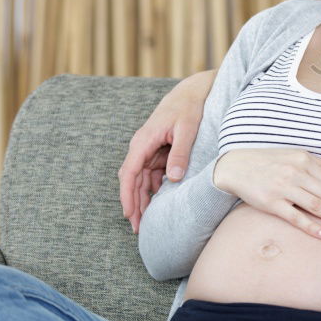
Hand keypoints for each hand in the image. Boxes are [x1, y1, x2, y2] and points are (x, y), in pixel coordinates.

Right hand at [119, 69, 215, 232]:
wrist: (192, 92)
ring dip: (142, 199)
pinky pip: (151, 174)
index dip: (128, 195)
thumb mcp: (188, 129)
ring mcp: (149, 149)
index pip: (129, 172)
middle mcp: (142, 146)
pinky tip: (158, 203)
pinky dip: (152, 188)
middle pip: (132, 180)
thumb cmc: (189, 108)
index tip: (129, 214)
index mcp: (144, 141)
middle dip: (133, 204)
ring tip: (146, 221)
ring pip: (141, 179)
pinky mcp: (158, 151)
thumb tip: (173, 178)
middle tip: (138, 228)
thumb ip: (180, 153)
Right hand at [213, 148, 320, 237]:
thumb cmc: (270, 162)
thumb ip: (320, 167)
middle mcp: (296, 172)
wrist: (236, 166)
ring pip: (317, 206)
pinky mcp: (271, 203)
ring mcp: (283, 188)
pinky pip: (295, 217)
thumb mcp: (296, 156)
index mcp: (304, 159)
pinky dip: (311, 226)